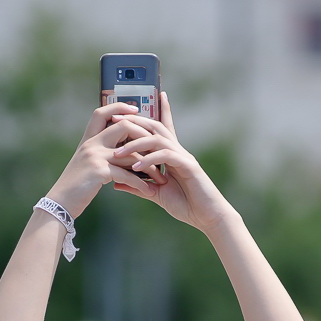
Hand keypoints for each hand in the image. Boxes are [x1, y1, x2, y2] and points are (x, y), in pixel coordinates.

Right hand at [45, 102, 155, 217]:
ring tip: (161, 177)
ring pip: (130, 154)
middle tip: (159, 148)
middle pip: (123, 126)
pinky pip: (126, 174)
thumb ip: (101, 154)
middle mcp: (91, 144)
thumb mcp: (87, 164)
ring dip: (149, 167)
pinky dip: (140, 183)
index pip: (102, 113)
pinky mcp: (98, 171)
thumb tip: (123, 151)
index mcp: (88, 140)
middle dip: (144, 136)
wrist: (60, 202)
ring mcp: (94, 156)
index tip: (136, 110)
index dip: (119, 107)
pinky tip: (148, 190)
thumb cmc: (77, 185)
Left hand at [105, 92, 236, 232]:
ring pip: (158, 139)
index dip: (149, 112)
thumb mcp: (156, 194)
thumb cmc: (185, 205)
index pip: (160, 127)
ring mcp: (183, 157)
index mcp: (171, 154)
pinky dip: (150, 160)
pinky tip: (136, 167)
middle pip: (155, 126)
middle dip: (134, 121)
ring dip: (136, 143)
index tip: (135, 104)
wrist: (207, 217)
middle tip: (114, 119)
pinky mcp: (188, 166)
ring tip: (118, 153)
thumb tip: (116, 183)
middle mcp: (178, 151)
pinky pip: (166, 156)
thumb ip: (138, 186)